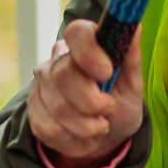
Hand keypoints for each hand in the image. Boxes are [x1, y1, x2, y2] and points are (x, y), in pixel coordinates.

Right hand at [26, 17, 146, 167]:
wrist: (104, 135)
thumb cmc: (120, 103)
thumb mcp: (132, 83)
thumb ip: (130, 58)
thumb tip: (135, 29)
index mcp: (84, 46)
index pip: (77, 33)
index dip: (89, 52)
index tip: (106, 73)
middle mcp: (57, 61)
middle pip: (63, 75)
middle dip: (91, 101)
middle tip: (108, 108)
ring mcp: (41, 86)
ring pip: (58, 107)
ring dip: (86, 125)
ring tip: (99, 125)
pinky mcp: (33, 111)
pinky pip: (50, 128)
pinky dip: (73, 137)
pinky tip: (81, 134)